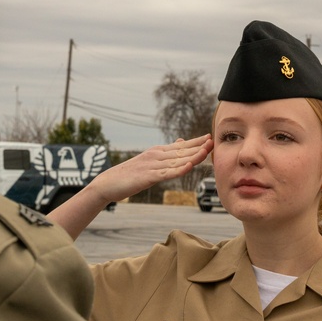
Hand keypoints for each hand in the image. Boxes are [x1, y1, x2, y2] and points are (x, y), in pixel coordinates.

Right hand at [87, 134, 213, 204]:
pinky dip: (178, 170)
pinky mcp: (148, 177)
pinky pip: (166, 174)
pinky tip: (189, 167)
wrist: (108, 183)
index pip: (180, 146)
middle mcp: (156, 156)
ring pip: (177, 161)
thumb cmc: (128, 175)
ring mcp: (152, 166)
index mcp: (157, 152)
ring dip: (193, 156)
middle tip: (214, 141)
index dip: (195, 142)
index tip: (209, 137)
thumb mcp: (148, 162)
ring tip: (207, 151)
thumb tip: (180, 142)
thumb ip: (165, 154)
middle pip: (181, 151)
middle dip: (198, 147)